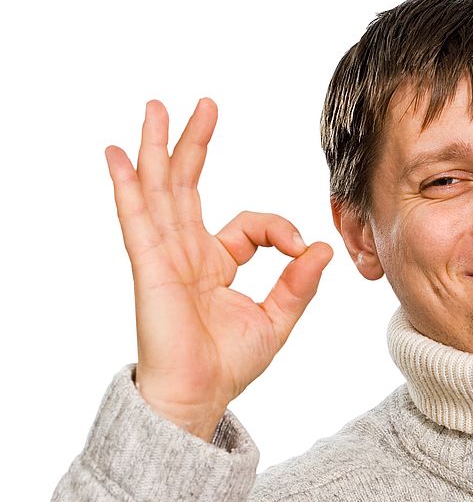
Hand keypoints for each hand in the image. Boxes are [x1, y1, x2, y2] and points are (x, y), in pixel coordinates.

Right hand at [104, 98, 332, 440]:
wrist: (198, 397)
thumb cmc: (229, 364)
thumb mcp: (277, 319)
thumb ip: (298, 282)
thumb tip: (321, 246)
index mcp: (217, 263)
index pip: (249, 223)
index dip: (279, 228)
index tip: (301, 248)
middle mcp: (187, 253)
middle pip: (188, 186)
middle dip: (194, 143)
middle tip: (204, 104)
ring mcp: (164, 257)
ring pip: (160, 191)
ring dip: (158, 148)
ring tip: (157, 107)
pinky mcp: (149, 268)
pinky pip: (136, 220)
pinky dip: (128, 187)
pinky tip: (120, 156)